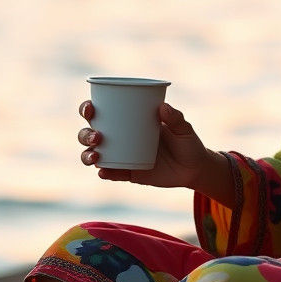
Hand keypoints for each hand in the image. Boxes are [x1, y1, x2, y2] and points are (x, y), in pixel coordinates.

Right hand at [78, 100, 208, 188]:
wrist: (195, 168)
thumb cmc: (187, 142)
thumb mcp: (184, 129)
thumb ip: (176, 118)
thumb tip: (163, 107)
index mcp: (127, 121)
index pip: (101, 112)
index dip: (88, 109)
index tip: (90, 108)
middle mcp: (120, 138)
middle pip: (90, 134)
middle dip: (86, 134)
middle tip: (97, 136)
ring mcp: (122, 157)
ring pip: (94, 155)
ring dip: (88, 155)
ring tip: (96, 156)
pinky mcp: (129, 174)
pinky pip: (111, 174)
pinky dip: (105, 173)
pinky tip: (103, 172)